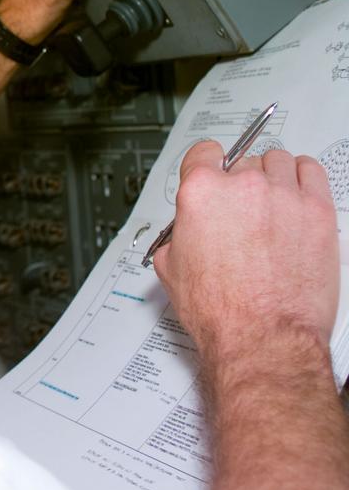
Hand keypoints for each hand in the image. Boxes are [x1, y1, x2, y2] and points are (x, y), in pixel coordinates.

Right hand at [153, 141, 339, 359]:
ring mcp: (283, 196)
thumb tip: (186, 232)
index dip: (205, 165)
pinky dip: (303, 177)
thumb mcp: (171, 267)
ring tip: (271, 202)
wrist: (261, 337)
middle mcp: (242, 187)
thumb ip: (178, 234)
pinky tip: (297, 192)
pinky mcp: (317, 211)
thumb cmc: (221, 310)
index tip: (211, 171)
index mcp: (201, 193)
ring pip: (278, 162)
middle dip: (239, 184)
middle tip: (241, 210)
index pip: (203, 153)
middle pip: (242, 162)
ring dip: (272, 178)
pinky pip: (311, 171)